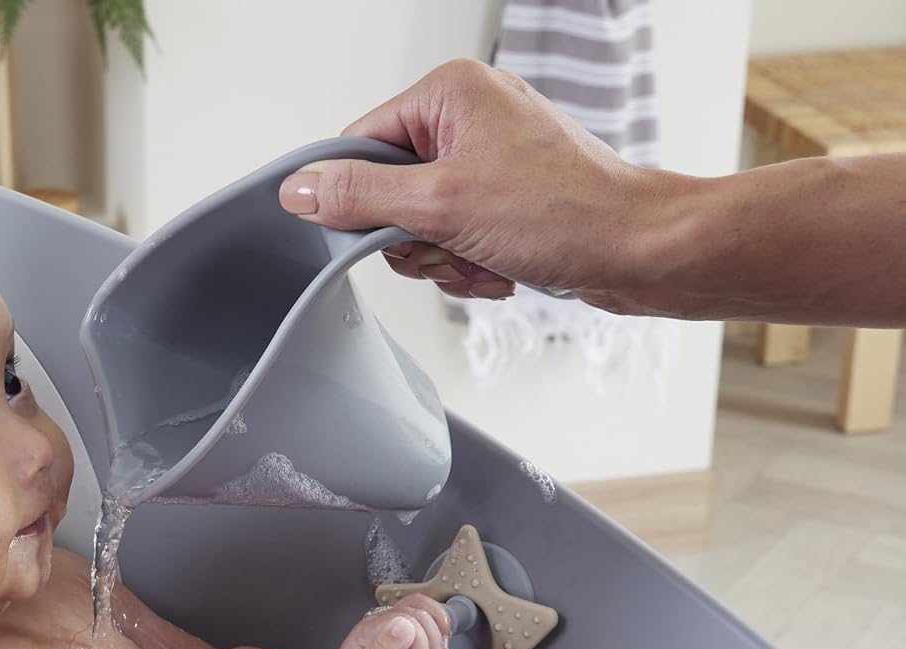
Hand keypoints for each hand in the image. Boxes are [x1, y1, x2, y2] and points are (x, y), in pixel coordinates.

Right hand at [278, 59, 654, 308]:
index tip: (378, 233)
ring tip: (483, 259)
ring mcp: (489, 159)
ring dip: (443, 260)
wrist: (636, 249)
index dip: (360, 200)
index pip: (360, 144)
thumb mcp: (440, 204)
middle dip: (414, 239)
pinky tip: (499, 268)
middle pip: (388, 192)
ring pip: (419, 225)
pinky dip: (468, 265)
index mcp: (449, 93)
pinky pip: (453, 239)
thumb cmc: (563, 212)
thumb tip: (299, 189)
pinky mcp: (506, 198)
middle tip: (448, 246)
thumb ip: (360, 196)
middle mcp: (469, 116)